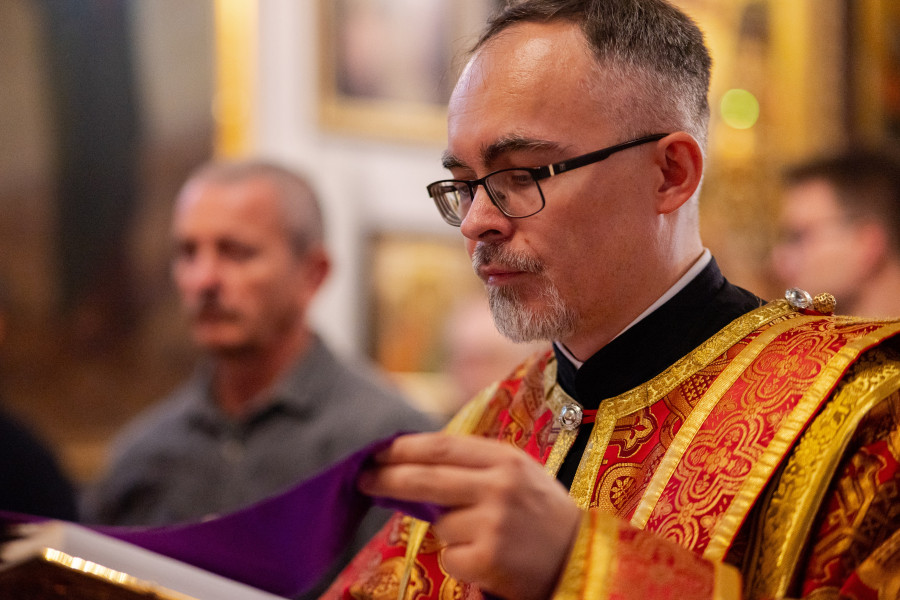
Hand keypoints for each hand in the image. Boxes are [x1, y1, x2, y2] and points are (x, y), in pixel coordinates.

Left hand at [357, 432, 581, 599]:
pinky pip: (450, 557)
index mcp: (506, 459)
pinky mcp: (488, 559)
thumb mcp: (517, 474)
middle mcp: (499, 487)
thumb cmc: (542, 513)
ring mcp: (493, 524)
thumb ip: (474, 466)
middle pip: (427, 479)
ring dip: (450, 532)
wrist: (581, 558)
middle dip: (388, 478)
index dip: (404, 449)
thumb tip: (413, 464)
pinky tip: (489, 558)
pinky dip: (461, 561)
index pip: (442, 447)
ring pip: (440, 524)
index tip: (378, 451)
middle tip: (362, 479)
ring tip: (487, 536)